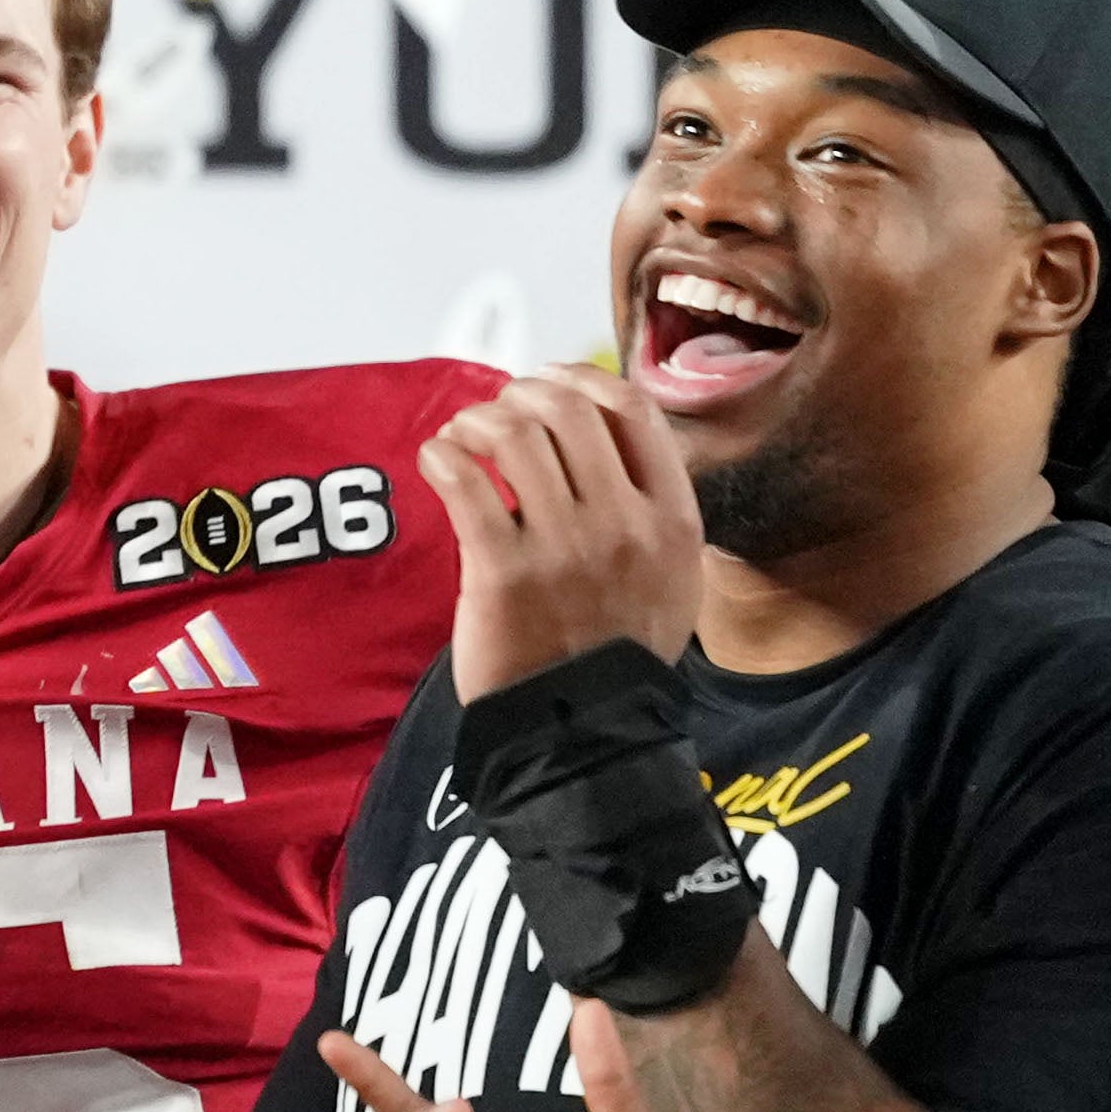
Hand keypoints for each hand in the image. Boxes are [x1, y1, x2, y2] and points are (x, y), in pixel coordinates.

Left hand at [426, 368, 704, 697]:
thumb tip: (603, 434)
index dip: (580, 379)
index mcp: (673, 519)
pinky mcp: (504, 571)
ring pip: (514, 435)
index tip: (547, 381)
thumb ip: (650, 508)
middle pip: (567, 410)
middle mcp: (625, 524)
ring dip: (476, 421)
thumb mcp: (672, 577)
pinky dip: (444, 455)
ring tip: (461, 436)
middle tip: (495, 410)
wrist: (582, 732)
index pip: (633, 410)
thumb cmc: (618, 652)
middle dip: (521, 395)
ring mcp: (565, 547)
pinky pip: (466, 480)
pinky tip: (437, 460)